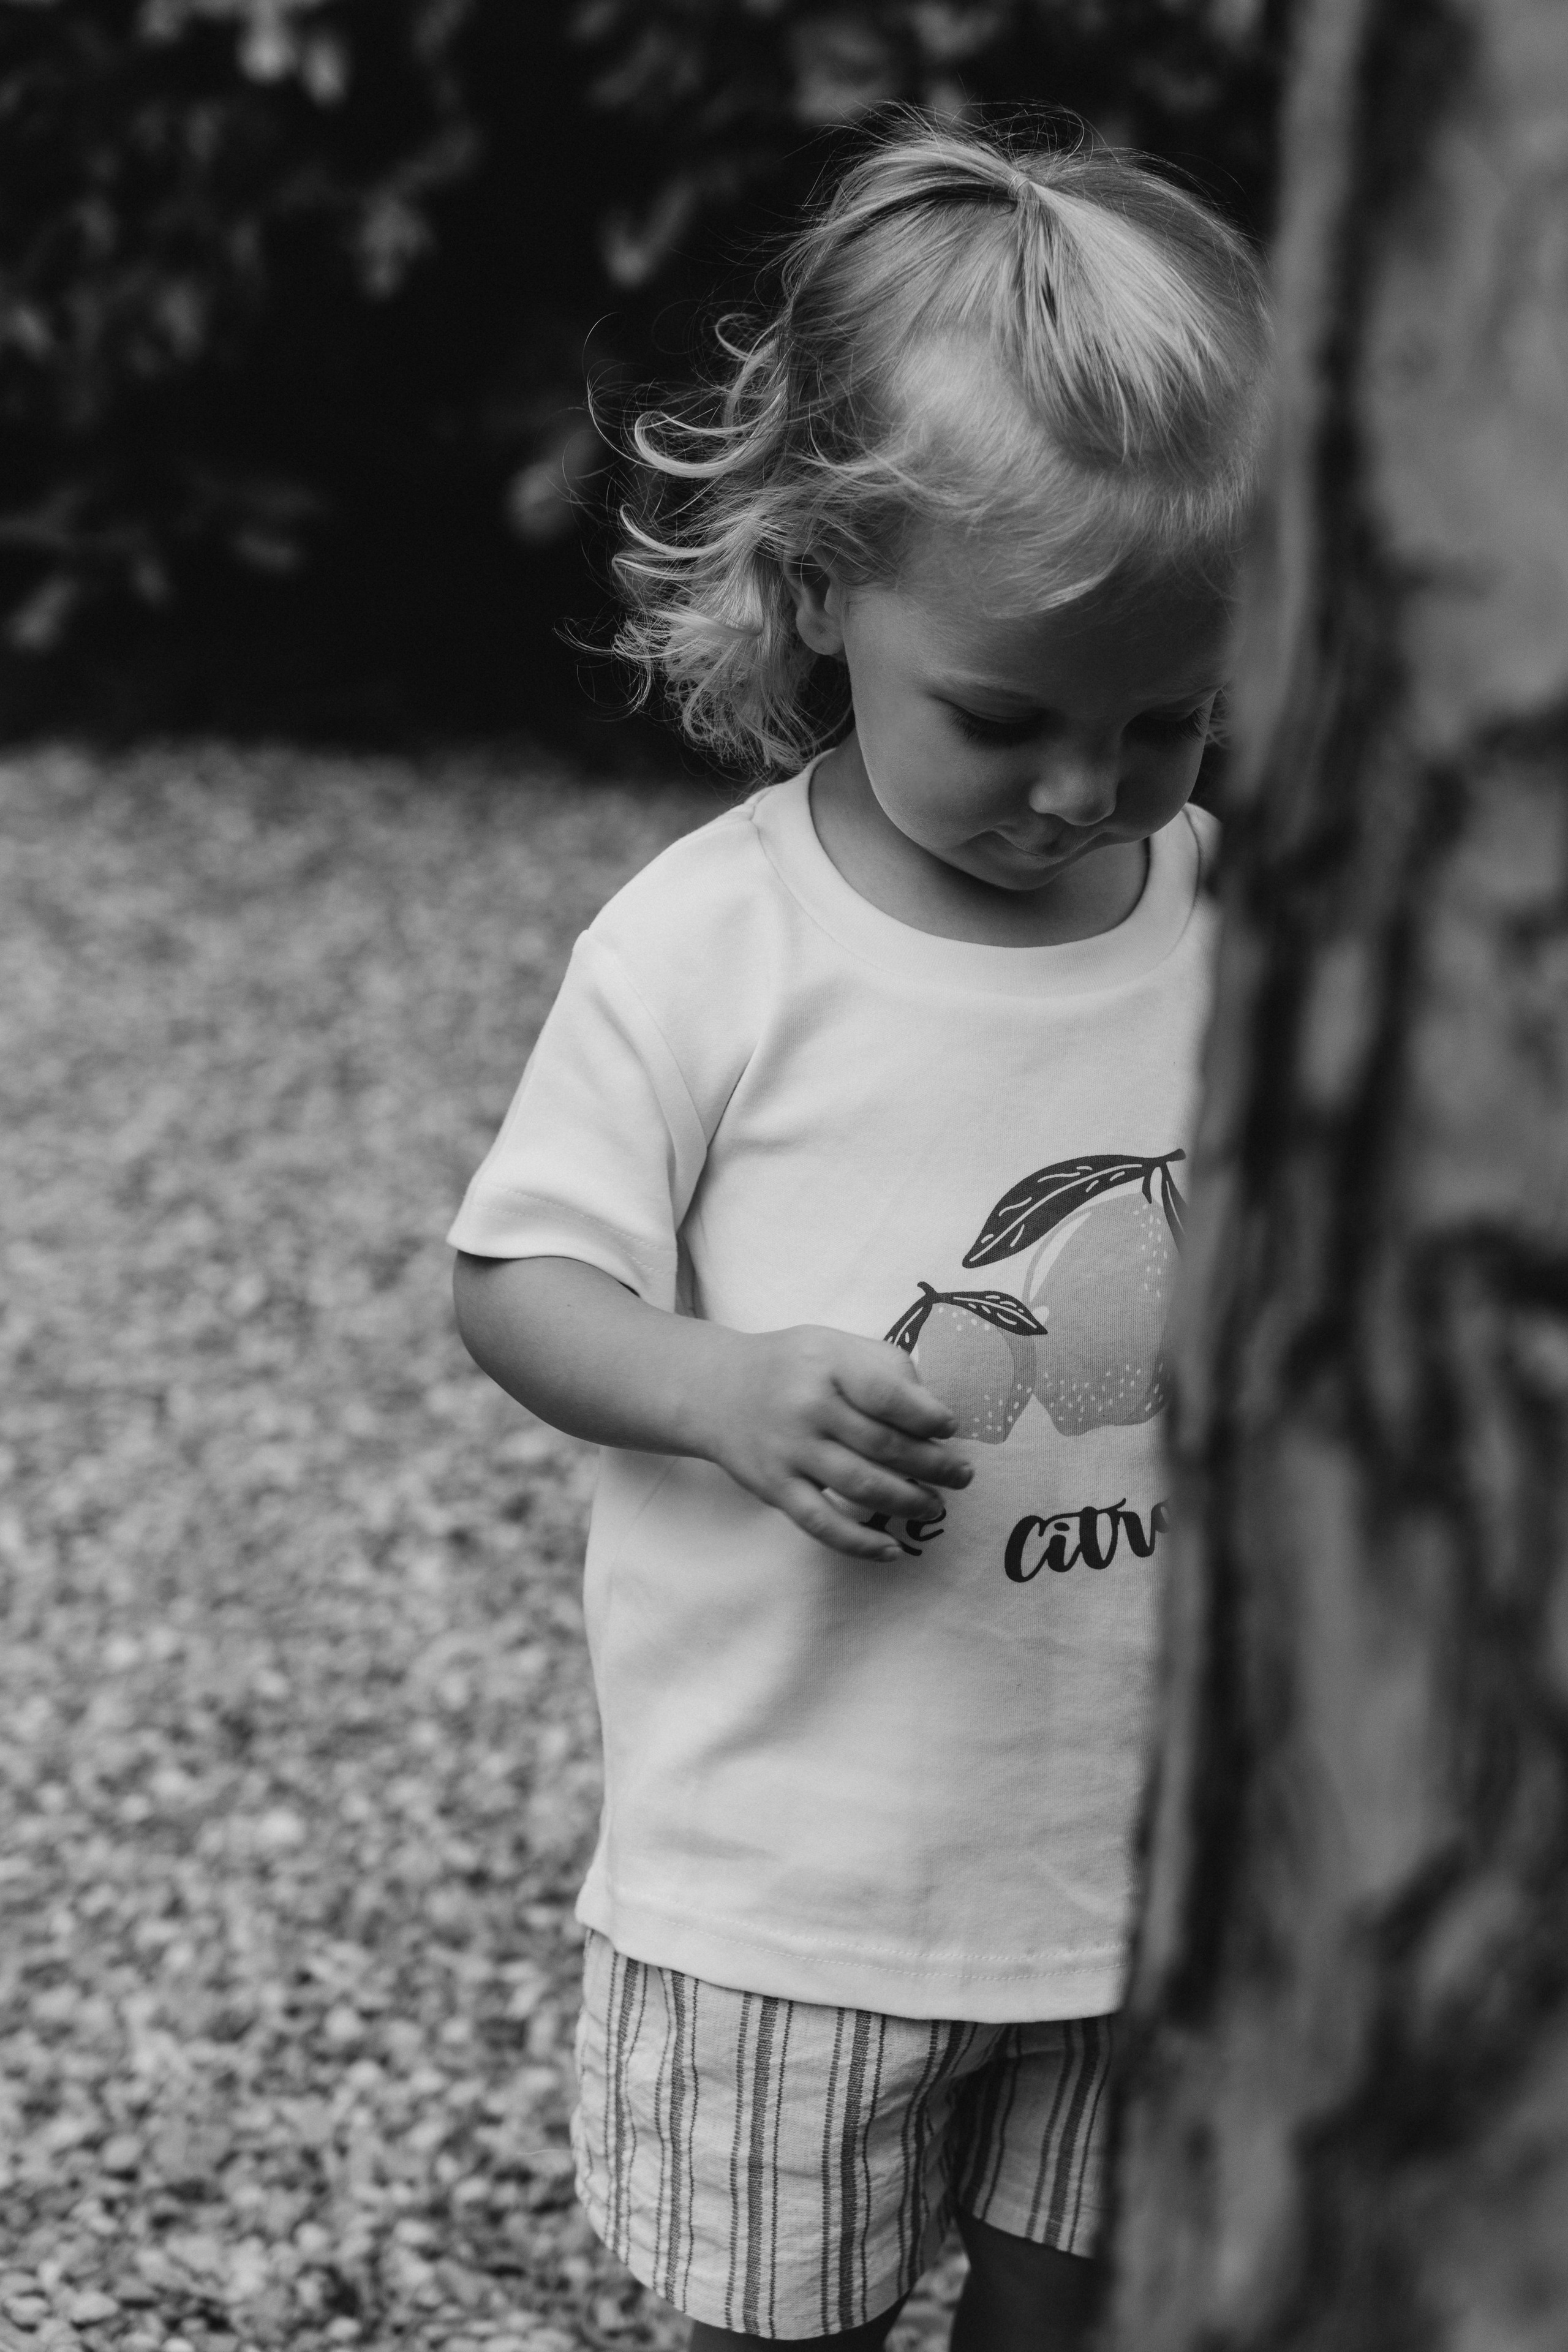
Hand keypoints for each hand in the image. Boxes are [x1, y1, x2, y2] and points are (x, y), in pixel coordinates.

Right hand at [701, 1326, 973, 1559]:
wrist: (714, 1389)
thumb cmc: (792, 1366)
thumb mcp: (835, 1346)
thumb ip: (884, 1368)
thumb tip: (933, 1415)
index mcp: (828, 1364)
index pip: (887, 1393)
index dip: (927, 1416)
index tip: (951, 1428)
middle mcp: (807, 1407)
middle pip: (883, 1445)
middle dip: (933, 1465)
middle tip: (962, 1476)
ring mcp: (790, 1451)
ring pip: (861, 1487)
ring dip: (908, 1502)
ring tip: (937, 1505)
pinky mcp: (775, 1489)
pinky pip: (822, 1524)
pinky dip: (859, 1543)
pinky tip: (890, 1549)